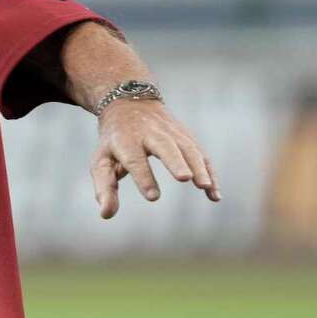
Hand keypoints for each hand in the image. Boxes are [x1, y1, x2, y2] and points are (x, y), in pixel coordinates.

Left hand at [91, 99, 220, 218]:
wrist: (129, 103)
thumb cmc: (113, 140)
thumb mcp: (101, 160)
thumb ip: (104, 187)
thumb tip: (106, 214)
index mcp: (126, 140)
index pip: (135, 159)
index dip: (144, 177)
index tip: (153, 197)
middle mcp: (150, 133)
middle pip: (165, 146)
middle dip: (175, 161)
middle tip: (185, 178)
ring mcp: (171, 132)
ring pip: (187, 148)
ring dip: (198, 167)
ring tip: (205, 187)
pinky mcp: (186, 136)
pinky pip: (200, 154)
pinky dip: (209, 172)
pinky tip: (215, 194)